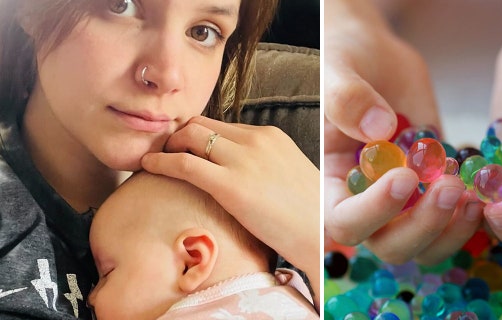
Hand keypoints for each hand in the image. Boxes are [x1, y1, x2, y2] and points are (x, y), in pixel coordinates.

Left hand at [141, 116, 319, 299]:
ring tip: (156, 160)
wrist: (321, 235)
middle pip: (202, 124)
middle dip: (179, 135)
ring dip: (168, 145)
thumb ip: (265, 167)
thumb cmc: (309, 216)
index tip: (186, 149)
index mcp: (271, 136)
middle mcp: (255, 140)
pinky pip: (183, 163)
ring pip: (189, 135)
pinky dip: (160, 162)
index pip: (223, 125)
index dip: (199, 136)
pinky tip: (148, 167)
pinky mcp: (230, 184)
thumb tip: (243, 177)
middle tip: (166, 153)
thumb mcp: (290, 176)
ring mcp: (243, 160)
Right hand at [324, 0, 481, 264]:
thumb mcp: (338, 68)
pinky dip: (471, 216)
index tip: (403, 176)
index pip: (343, 220)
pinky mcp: (435, 188)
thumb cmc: (346, 58)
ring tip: (471, 193)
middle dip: (422, 224)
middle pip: (389, 244)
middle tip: (449, 186)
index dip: (373, 212)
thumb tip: (379, 129)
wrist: (378, 55)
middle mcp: (368, 199)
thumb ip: (348, 97)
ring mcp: (405, 199)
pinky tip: (484, 189)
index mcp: (334, 181)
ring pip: (425, 244)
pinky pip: (453, 223)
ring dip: (450, 228)